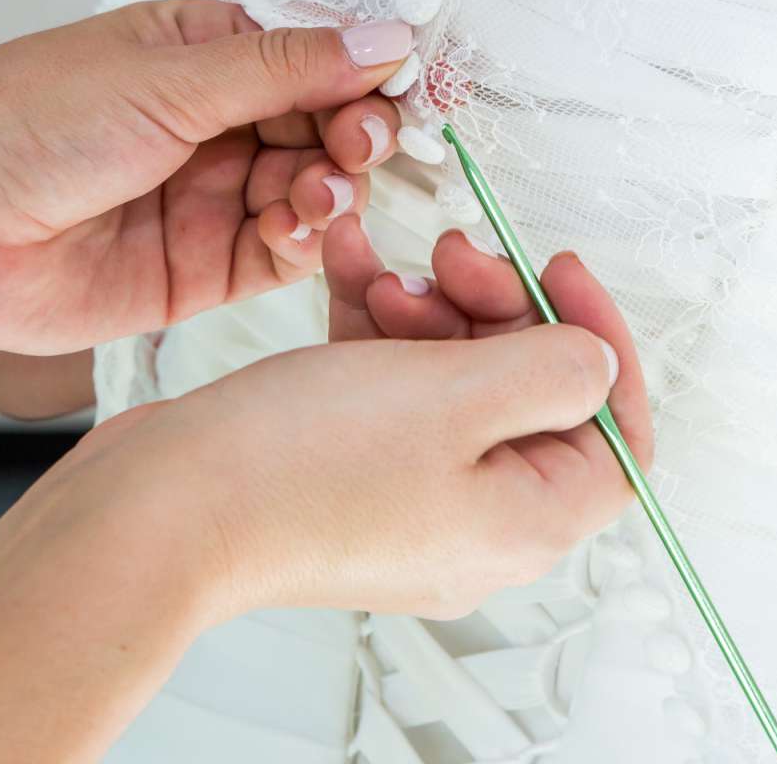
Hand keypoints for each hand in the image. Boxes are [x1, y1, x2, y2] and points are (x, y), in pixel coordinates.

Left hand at [0, 0, 407, 354]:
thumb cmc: (24, 122)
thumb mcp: (167, 77)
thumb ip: (284, 66)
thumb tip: (387, 38)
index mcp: (202, 51)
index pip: (313, 54)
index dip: (365, 71)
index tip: (412, 83)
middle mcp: (212, 123)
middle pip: (324, 127)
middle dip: (355, 133)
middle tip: (365, 141)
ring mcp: (207, 198)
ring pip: (310, 194)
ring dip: (330, 190)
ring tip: (316, 191)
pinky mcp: (196, 272)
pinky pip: (279, 257)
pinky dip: (302, 244)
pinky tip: (295, 231)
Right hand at [0, 247, 648, 763]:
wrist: (162, 506)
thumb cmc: (300, 468)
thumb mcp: (459, 394)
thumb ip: (553, 369)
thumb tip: (599, 360)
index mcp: (523, 522)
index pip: (615, 436)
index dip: (600, 341)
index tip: (559, 271)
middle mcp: (470, 518)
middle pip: (527, 391)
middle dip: (496, 305)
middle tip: (457, 254)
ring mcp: (401, 492)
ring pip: (450, 374)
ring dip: (429, 304)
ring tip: (387, 270)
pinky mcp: (339, 466)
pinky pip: (382, 379)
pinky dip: (372, 320)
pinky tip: (347, 263)